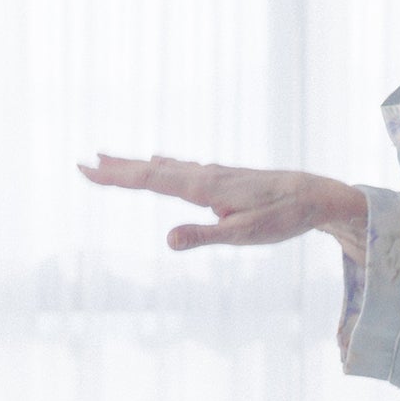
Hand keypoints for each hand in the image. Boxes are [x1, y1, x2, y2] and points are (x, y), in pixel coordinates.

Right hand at [81, 156, 366, 256]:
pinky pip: (182, 169)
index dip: (117, 177)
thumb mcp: (245, 235)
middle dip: (118, 169)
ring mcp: (213, 175)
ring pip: (165, 167)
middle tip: (84, 164)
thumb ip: (205, 236)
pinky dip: (161, 164)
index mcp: (204, 188)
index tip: (87, 170)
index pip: (150, 181)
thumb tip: (168, 240)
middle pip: (152, 170)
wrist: (315, 195)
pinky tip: (158, 161)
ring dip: (135, 165)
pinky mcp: (223, 178)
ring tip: (108, 160)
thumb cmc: (283, 218)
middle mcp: (205, 175)